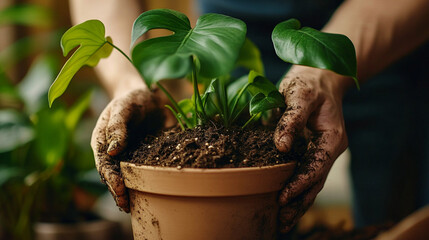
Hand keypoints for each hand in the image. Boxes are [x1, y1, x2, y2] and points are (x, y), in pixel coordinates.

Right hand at [90, 88, 163, 211]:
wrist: (147, 97)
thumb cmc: (131, 100)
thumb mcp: (124, 108)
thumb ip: (117, 128)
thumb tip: (113, 151)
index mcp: (102, 142)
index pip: (104, 165)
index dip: (111, 179)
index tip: (120, 189)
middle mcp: (113, 153)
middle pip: (113, 177)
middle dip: (118, 192)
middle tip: (127, 205)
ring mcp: (128, 157)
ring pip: (127, 178)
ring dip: (130, 192)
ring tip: (136, 206)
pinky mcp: (143, 157)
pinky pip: (142, 172)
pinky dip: (145, 184)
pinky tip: (152, 194)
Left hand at [274, 66, 350, 232]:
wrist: (318, 76)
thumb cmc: (310, 83)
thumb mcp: (300, 95)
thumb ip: (291, 119)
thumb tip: (281, 146)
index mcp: (332, 139)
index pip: (317, 167)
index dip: (300, 183)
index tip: (283, 197)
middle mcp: (329, 150)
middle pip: (316, 182)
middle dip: (299, 203)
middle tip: (282, 222)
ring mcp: (321, 152)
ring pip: (311, 183)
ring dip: (298, 202)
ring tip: (283, 222)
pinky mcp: (311, 151)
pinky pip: (305, 174)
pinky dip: (296, 189)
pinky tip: (285, 202)